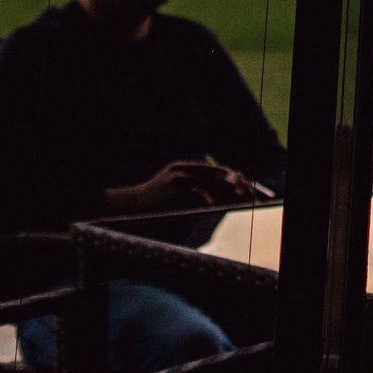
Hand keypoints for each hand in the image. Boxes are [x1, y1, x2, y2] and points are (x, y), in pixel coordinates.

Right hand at [105, 160, 258, 214]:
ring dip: (220, 192)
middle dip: (226, 184)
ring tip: (231, 197)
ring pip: (206, 186)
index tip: (236, 182)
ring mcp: (177, 183)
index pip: (210, 169)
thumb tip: (211, 192)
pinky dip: (207, 201)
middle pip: (211, 176)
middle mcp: (180, 172)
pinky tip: (214, 205)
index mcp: (181, 167)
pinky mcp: (173, 195)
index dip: (224, 175)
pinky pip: (195, 198)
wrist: (133, 203)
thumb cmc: (155, 196)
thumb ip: (189, 182)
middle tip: (239, 191)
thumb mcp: (171, 181)